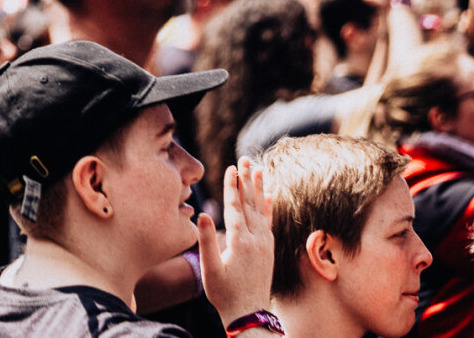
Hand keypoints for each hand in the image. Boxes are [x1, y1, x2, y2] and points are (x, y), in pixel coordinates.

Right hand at [197, 158, 273, 324]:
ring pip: (262, 210)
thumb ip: (206, 240)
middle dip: (247, 180)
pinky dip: (269, 207)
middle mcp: (256, 239)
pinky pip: (270, 222)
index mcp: (240, 241)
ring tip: (259, 169)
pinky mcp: (268, 250)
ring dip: (259, 188)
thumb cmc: (224, 293)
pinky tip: (270, 196)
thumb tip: (202, 215)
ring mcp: (265, 244)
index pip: (235, 207)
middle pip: (250, 203)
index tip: (232, 167)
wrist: (249, 315)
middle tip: (246, 158)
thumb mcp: (210, 268)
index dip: (233, 186)